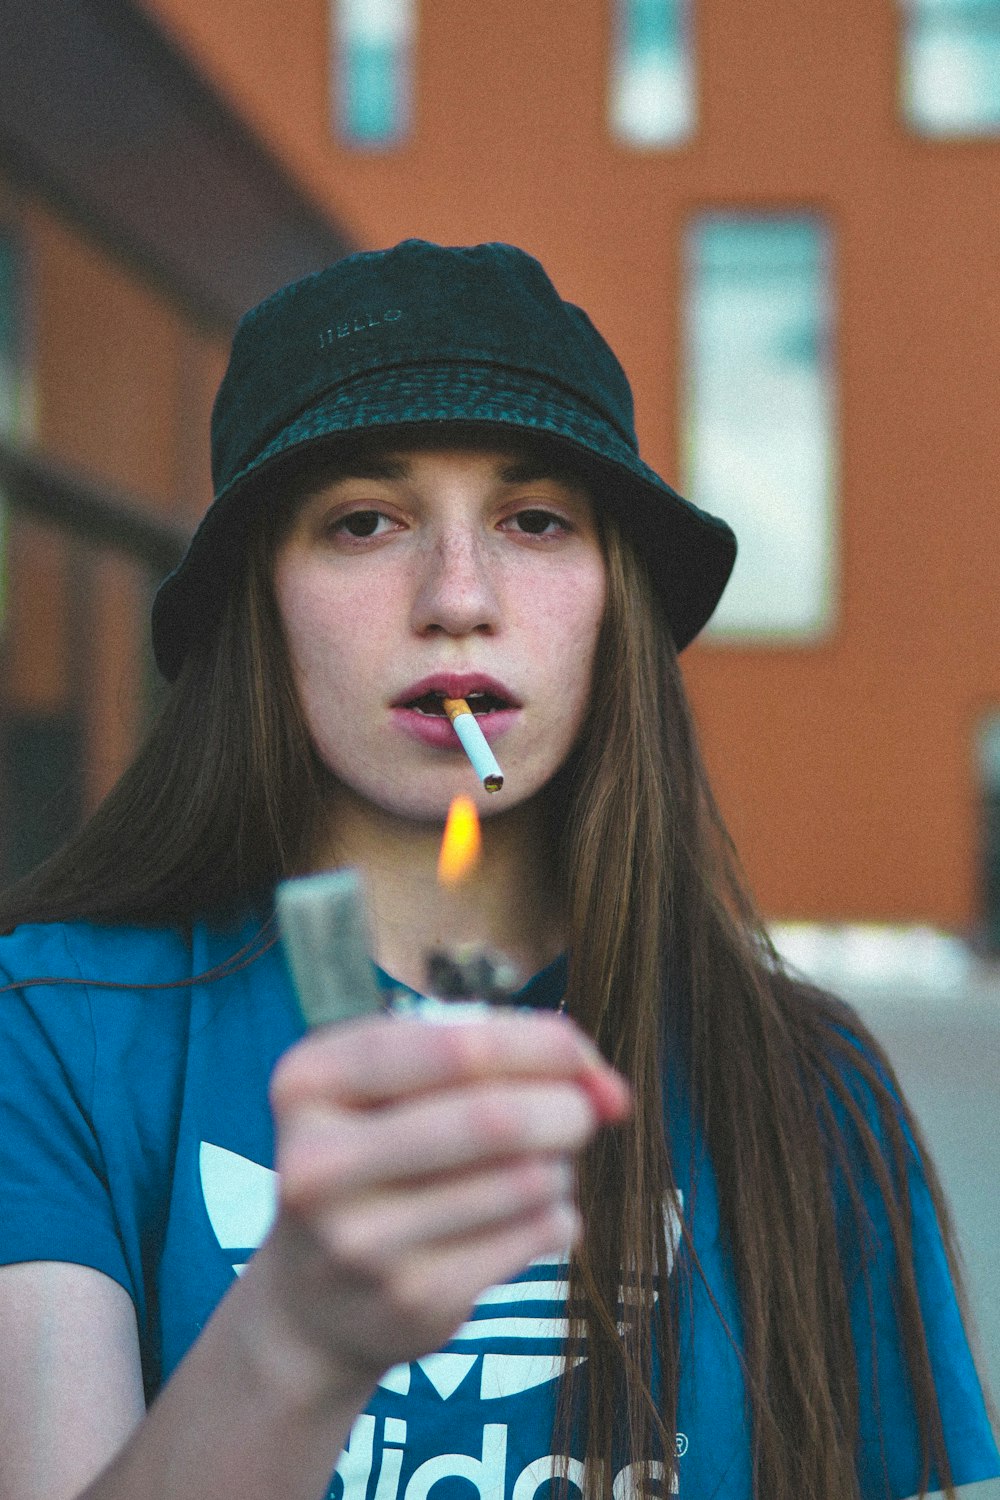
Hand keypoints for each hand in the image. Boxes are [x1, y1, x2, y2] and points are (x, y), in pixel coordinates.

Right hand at [258, 1011, 628, 1399]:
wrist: (312, 1301)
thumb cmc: (375, 1157)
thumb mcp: (393, 1087)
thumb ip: (497, 1062)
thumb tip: (611, 1091)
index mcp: (309, 1083)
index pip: (455, 1046)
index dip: (540, 1043)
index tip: (582, 1056)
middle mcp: (319, 1164)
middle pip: (494, 1117)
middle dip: (566, 1107)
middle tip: (584, 1111)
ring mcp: (363, 1242)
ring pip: (526, 1179)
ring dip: (558, 1164)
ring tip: (536, 1166)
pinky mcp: (413, 1301)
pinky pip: (535, 1234)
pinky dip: (554, 1214)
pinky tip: (520, 1217)